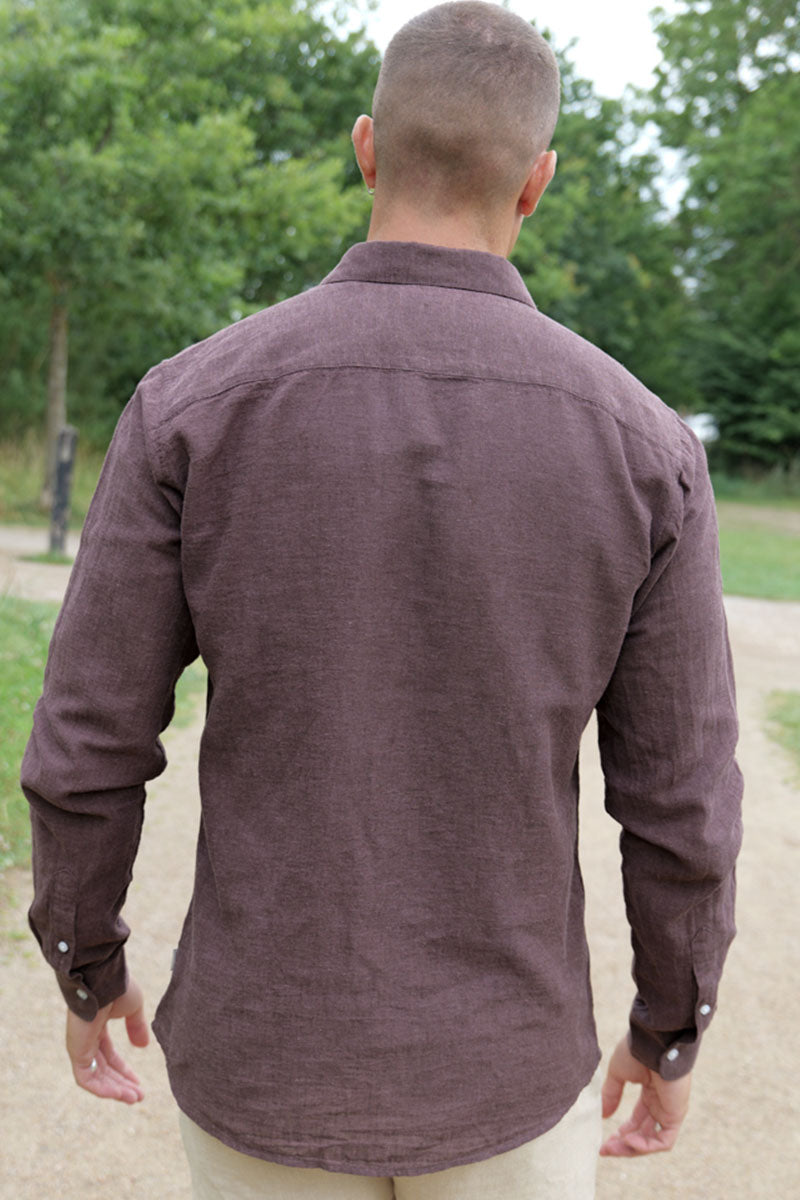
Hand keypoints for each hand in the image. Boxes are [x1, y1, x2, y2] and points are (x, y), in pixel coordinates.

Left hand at [65, 976, 148, 1103]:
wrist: (103, 978)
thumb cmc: (118, 987)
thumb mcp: (133, 1008)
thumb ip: (136, 1027)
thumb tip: (143, 1046)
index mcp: (98, 1026)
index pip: (110, 1055)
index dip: (124, 1070)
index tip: (139, 1083)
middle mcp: (87, 1039)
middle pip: (104, 1069)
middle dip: (122, 1083)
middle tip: (138, 1096)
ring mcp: (80, 1046)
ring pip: (96, 1077)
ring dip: (115, 1090)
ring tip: (134, 1098)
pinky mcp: (77, 1052)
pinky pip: (87, 1078)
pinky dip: (103, 1089)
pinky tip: (121, 1093)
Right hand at [600, 1035, 690, 1156]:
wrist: (652, 1041)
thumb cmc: (636, 1051)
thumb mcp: (618, 1073)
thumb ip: (612, 1094)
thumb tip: (603, 1115)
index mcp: (650, 1092)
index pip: (637, 1120)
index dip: (621, 1133)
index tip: (603, 1142)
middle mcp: (661, 1104)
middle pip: (643, 1134)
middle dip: (623, 1145)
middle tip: (605, 1150)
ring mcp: (669, 1111)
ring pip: (652, 1141)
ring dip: (631, 1148)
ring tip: (612, 1147)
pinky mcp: (675, 1115)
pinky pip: (663, 1141)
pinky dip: (646, 1146)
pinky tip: (628, 1141)